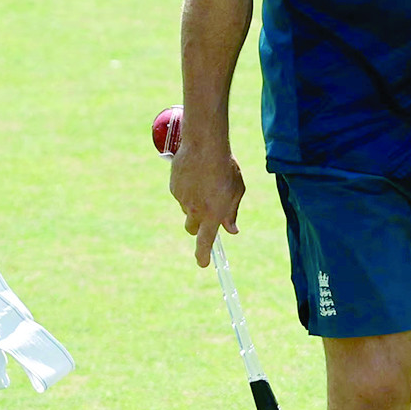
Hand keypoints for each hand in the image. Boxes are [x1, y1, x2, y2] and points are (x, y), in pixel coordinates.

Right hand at [168, 137, 243, 267]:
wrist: (204, 145)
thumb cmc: (226, 167)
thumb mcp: (237, 190)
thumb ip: (232, 212)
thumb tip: (232, 230)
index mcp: (213, 215)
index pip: (205, 242)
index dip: (203, 255)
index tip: (203, 263)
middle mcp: (195, 211)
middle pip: (191, 228)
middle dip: (197, 226)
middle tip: (206, 212)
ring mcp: (182, 200)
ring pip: (186, 209)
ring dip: (194, 203)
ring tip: (205, 182)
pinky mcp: (174, 188)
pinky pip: (180, 194)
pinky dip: (187, 190)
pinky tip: (195, 175)